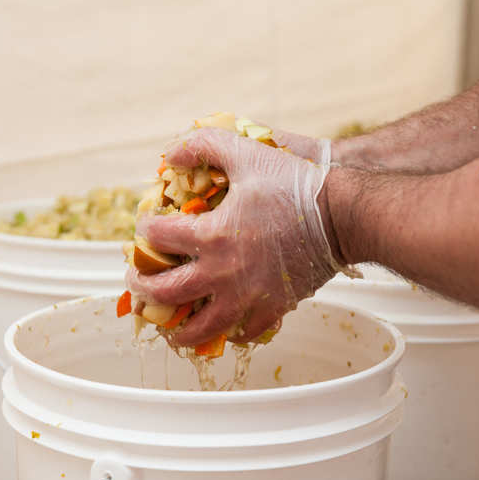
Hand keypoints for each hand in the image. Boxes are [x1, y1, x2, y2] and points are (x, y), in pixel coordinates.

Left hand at [127, 127, 344, 345]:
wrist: (341, 215)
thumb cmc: (294, 185)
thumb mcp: (246, 154)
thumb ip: (203, 146)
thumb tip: (170, 155)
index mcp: (211, 235)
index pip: (159, 237)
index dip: (145, 230)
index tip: (146, 229)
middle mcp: (223, 273)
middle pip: (167, 292)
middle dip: (143, 289)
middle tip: (138, 284)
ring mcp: (248, 296)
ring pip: (201, 328)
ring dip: (179, 330)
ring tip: (170, 330)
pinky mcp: (273, 308)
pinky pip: (244, 332)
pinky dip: (228, 333)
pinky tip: (222, 327)